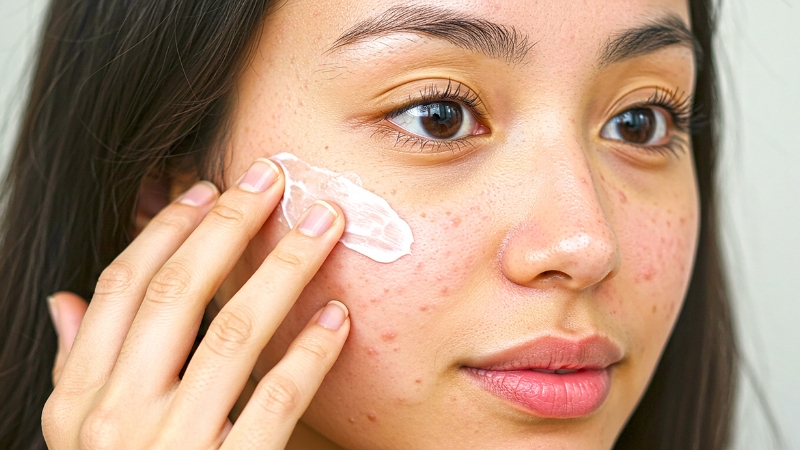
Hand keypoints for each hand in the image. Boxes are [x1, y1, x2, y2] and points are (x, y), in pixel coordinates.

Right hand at [43, 159, 349, 448]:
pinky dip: (310, 354)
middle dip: (229, 226)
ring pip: (232, 333)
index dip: (166, 231)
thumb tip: (65, 302)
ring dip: (282, 270)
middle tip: (274, 181)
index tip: (208, 189)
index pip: (121, 290)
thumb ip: (80, 367)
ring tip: (321, 229)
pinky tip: (338, 319)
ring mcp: (170, 447)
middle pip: (176, 294)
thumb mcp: (82, 437)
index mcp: (79, 400)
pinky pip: (276, 401)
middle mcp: (115, 418)